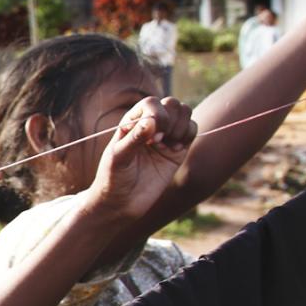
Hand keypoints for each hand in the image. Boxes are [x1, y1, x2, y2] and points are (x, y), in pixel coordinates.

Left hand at [85, 97, 196, 220]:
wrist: (122, 202)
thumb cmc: (113, 178)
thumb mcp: (118, 158)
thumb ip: (133, 139)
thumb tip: (152, 121)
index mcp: (132, 121)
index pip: (152, 103)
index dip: (157, 115)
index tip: (150, 139)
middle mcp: (150, 125)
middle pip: (172, 104)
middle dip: (171, 120)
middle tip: (158, 142)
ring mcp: (166, 136)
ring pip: (185, 113)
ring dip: (180, 126)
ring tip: (166, 145)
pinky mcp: (178, 149)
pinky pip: (192, 129)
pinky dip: (188, 135)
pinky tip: (174, 150)